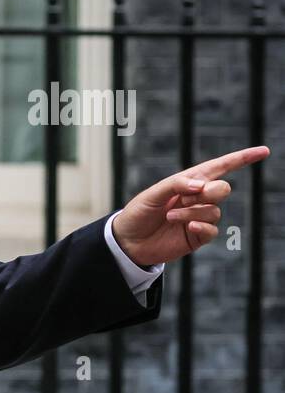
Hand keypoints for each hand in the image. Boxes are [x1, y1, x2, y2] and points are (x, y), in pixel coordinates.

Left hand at [112, 146, 269, 267]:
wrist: (127, 242)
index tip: (264, 151)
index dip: (242, 159)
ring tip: (170, 216)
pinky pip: (212, 229)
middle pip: (222, 189)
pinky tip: (186, 226)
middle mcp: (197, 198)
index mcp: (189, 182)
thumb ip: (176, 184)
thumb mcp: (152, 194)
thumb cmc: (138, 213)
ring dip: (193, 212)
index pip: (220, 167)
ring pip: (214, 211)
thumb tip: (201, 185)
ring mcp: (199, 217)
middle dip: (212, 192)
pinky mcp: (197, 235)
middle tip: (189, 197)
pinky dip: (201, 226)